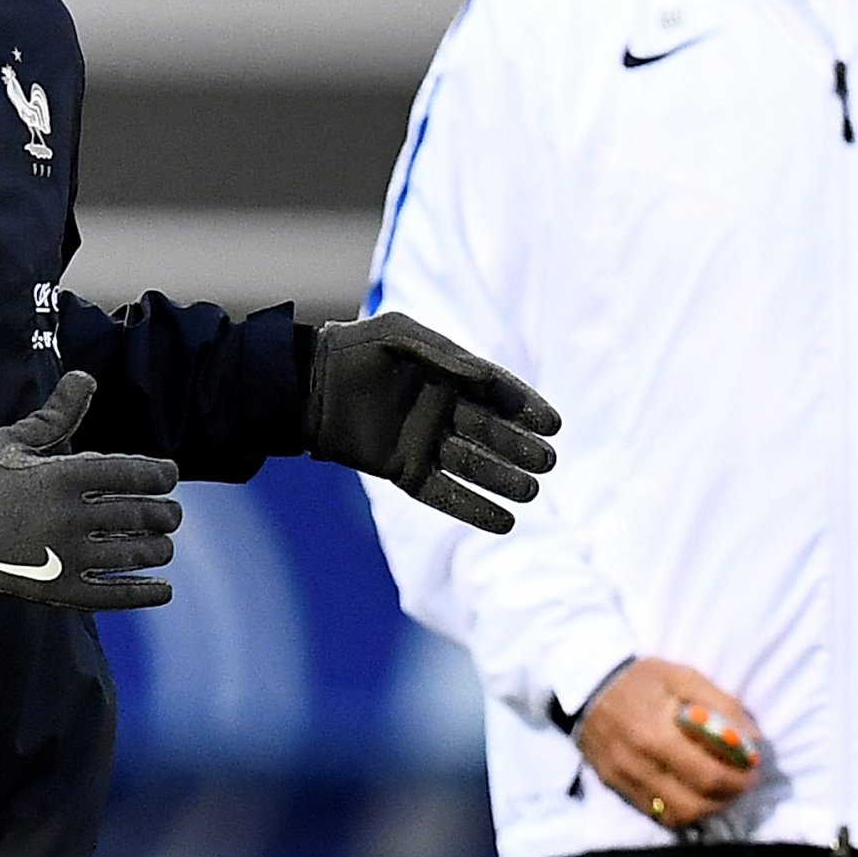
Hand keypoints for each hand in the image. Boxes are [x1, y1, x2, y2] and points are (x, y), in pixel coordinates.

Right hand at [0, 371, 181, 610]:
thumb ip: (58, 412)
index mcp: (62, 476)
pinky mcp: (57, 590)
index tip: (170, 476)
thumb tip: (86, 377)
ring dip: (157, 550)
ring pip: (132, 554)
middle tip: (172, 515)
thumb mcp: (16, 439)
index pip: (130, 474)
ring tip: (164, 546)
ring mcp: (64, 556)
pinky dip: (142, 594)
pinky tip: (164, 591)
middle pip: (138, 515)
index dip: (159, 475)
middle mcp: (68, 516)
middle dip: (164, 515)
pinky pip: (111, 596)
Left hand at [305, 312, 560, 532]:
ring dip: (505, 480)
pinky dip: (474, 509)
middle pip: (493, 434)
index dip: (526, 408)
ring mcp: (425, 444)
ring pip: (475, 466)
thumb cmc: (353, 350)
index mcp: (449, 376)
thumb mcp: (399, 334)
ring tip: (533, 491)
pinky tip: (505, 522)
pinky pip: (445, 495)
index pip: (499, 394)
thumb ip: (444, 353)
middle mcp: (443, 412)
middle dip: (521, 448)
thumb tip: (486, 378)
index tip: (553, 424)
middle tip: (548, 461)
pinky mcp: (405, 471)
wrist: (304, 386)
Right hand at [574, 657, 762, 828]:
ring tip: (721, 791)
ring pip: (676, 816)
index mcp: (656, 735)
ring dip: (707, 810)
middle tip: (741, 783)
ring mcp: (625, 781)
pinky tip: (694, 795)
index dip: (738, 779)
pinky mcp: (617, 788)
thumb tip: (753, 740)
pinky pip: (656, 814)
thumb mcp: (683, 676)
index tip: (753, 770)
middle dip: (727, 798)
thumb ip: (721, 705)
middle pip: (694, 804)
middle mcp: (639, 766)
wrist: (587, 686)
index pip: (707, 775)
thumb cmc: (640, 679)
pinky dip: (682, 811)